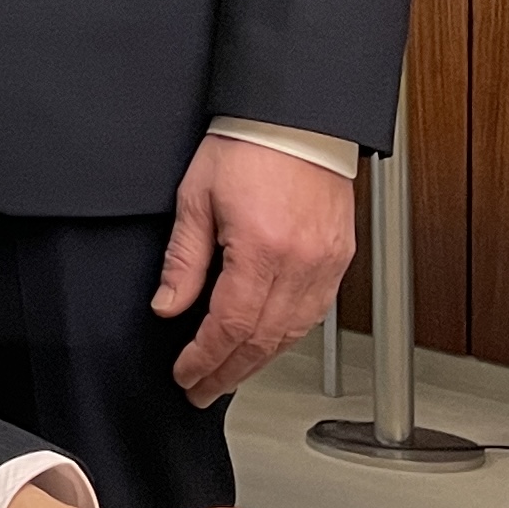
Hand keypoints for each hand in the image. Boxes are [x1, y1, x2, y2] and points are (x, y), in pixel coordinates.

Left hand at [151, 133, 357, 402]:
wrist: (298, 117)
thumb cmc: (248, 145)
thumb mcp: (195, 198)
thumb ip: (182, 260)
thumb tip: (167, 306)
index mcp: (261, 248)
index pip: (230, 326)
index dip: (205, 358)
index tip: (187, 374)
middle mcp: (300, 262)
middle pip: (264, 340)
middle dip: (229, 372)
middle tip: (202, 390)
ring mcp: (327, 263)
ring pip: (293, 333)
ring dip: (258, 361)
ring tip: (229, 375)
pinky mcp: (341, 258)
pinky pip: (315, 313)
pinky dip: (287, 335)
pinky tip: (267, 344)